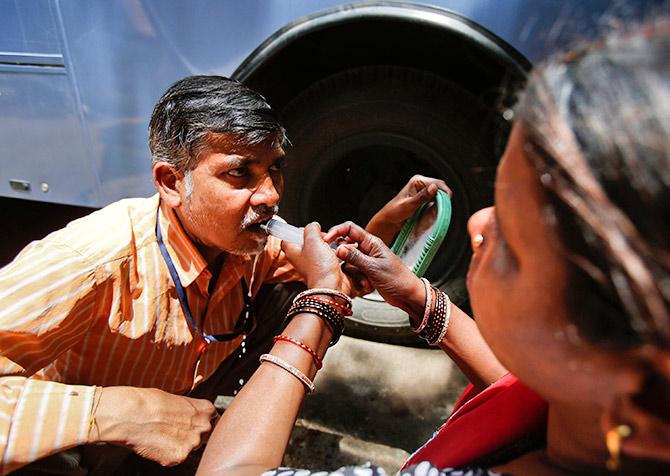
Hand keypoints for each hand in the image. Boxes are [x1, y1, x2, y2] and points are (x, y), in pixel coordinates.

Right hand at [93, 387, 216, 465]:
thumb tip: (201, 380)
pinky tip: (157, 443)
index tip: (190, 423)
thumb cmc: (150, 402)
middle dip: (192, 435)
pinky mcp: (179, 457)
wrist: (131, 414)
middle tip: (173, 429)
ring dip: (180, 445)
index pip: (215, 421)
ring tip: (162, 434)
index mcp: (207, 409)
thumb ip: (192, 404)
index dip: (201, 423)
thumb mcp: (177, 396)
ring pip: (191, 449)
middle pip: (205, 437)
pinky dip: (167, 454)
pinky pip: (176, 458)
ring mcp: (193, 443)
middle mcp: (204, 427)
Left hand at [282, 222, 346, 291]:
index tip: (306, 229)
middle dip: (316, 236)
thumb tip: (313, 225)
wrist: (330, 287)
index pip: (287, 237)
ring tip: (331, 244)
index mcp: (292, 251)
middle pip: (305, 241)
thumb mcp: (313, 240)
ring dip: (326, 243)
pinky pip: (326, 255)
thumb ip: (311, 229)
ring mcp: (311, 263)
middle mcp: (300, 258)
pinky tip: (336, 252)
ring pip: (317, 247)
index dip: (296, 231)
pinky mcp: (323, 268)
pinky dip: (332, 251)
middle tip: (322, 237)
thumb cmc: (319, 268)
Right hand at [325, 222, 424, 316]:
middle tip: (341, 265)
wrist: (407, 295)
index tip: (327, 240)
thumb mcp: (373, 267)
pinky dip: (357, 280)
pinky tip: (365, 286)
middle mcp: (368, 249)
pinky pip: (354, 272)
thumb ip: (355, 257)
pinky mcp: (366, 272)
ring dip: (353, 273)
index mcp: (372, 242)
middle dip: (343, 257)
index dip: (337, 231)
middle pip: (346, 246)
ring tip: (364, 281)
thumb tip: (339, 248)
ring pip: (349, 262)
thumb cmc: (398, 279)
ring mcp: (367, 261)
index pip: (350, 229)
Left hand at [366, 175, 451, 244]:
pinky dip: (436, 207)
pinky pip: (435, 202)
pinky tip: (432, 213)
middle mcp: (422, 184)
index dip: (444, 192)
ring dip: (440, 204)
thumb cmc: (395, 212)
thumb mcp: (409, 205)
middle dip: (442, 199)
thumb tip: (434, 188)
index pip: (437, 183)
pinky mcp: (425, 199)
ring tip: (435, 213)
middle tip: (441, 210)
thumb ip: (422, 197)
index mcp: (417, 181)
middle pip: (440, 189)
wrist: (389, 220)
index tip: (446, 204)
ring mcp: (424, 191)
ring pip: (439, 196)